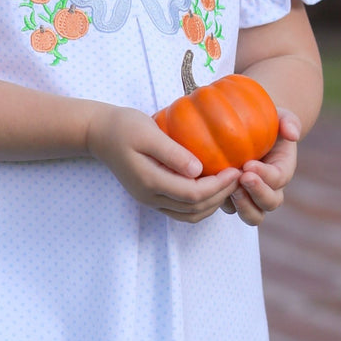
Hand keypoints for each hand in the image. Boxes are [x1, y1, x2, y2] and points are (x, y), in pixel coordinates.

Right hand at [87, 105, 241, 222]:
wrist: (99, 133)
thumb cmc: (123, 127)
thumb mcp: (147, 132)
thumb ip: (172, 152)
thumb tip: (199, 170)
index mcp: (150, 181)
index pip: (193, 194)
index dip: (219, 185)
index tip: (236, 169)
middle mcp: (150, 196)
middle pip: (194, 208)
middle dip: (221, 195)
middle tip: (240, 176)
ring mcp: (150, 199)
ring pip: (189, 214)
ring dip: (213, 203)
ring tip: (229, 183)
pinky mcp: (151, 196)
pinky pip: (181, 210)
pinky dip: (200, 204)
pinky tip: (212, 187)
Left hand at [221, 111, 300, 226]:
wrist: (247, 130)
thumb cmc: (264, 121)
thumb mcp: (278, 116)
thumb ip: (289, 121)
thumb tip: (293, 134)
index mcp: (282, 170)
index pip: (278, 179)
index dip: (265, 175)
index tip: (249, 165)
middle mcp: (269, 188)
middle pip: (270, 203)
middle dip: (257, 193)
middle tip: (242, 177)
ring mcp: (251, 197)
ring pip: (252, 215)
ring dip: (242, 205)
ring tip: (229, 189)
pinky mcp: (232, 199)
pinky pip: (230, 209)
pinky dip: (222, 203)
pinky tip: (211, 188)